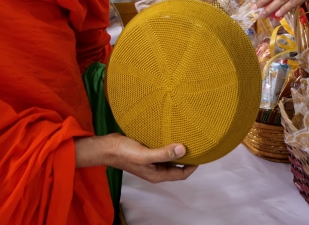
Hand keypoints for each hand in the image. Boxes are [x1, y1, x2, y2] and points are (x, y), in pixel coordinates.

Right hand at [76, 133, 196, 182]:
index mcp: (157, 174)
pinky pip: (162, 150)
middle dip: (187, 157)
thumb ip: (163, 153)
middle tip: (197, 143)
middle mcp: (156, 170)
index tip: (201, 153)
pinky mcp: (147, 152)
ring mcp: (151, 161)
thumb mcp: (145, 154)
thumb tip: (183, 149)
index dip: (193, 166)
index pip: (181, 174)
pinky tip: (172, 133)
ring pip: (170, 157)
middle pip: (177, 166)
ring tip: (187, 137)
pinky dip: (169, 144)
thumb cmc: (124, 152)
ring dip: (178, 150)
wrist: (107, 147)